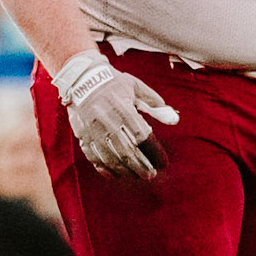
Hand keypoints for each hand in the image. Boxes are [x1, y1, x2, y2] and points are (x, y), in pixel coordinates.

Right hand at [55, 51, 179, 179]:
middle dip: (141, 166)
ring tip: (136, 176)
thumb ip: (155, 104)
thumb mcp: (136, 87)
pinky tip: (115, 174)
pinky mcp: (83, 135)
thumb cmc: (114, 83)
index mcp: (123, 108)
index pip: (142, 136)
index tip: (163, 163)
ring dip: (125, 171)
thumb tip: (174, 119)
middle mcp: (107, 121)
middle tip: (151, 175)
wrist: (81, 79)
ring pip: (110, 158)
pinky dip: (104, 168)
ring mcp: (93, 130)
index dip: (154, 152)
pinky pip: (93, 157)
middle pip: (127, 151)